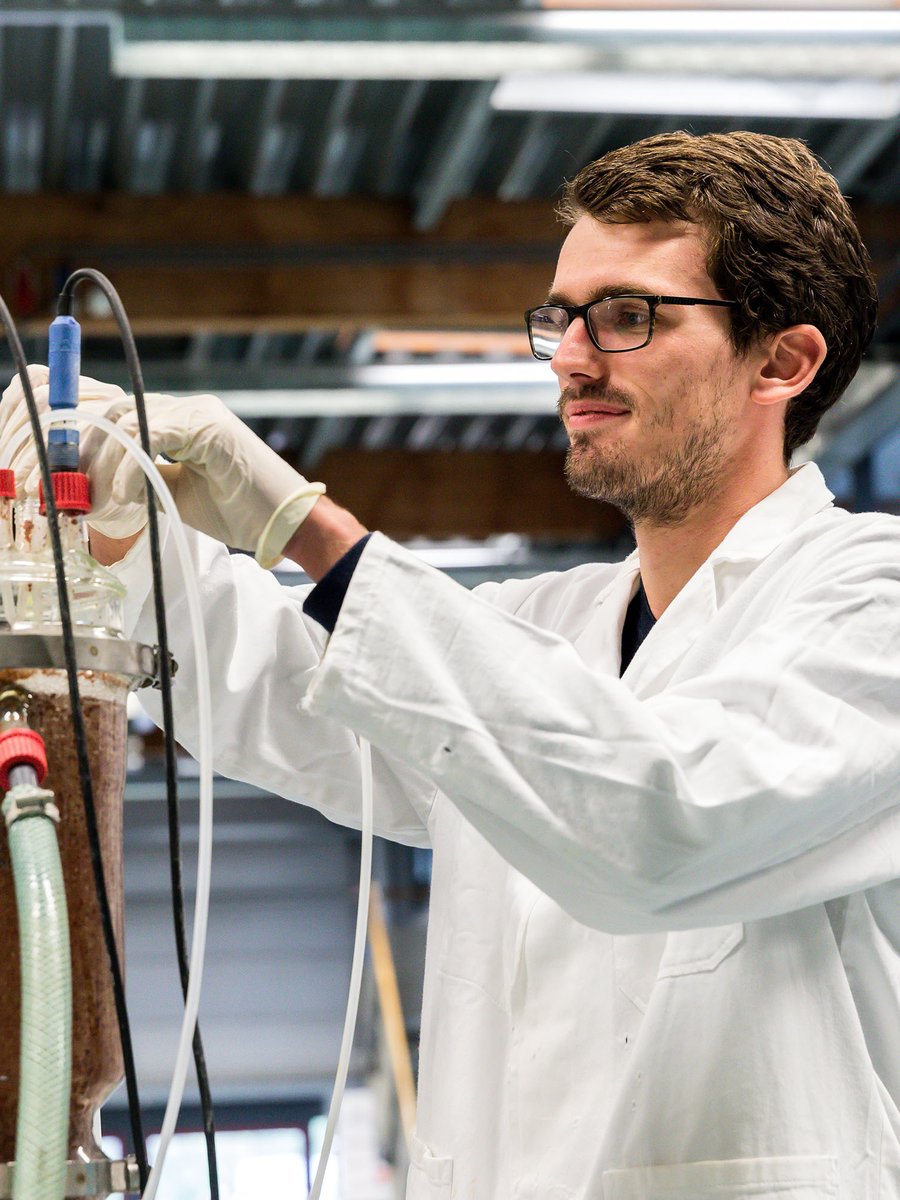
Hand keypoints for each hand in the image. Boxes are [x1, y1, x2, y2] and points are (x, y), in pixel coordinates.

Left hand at [0, 366, 325, 565]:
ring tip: (98, 506)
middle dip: (75, 451)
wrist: (290, 524)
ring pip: (121, 421)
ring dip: (99, 467)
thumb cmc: (241, 513)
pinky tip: (126, 501)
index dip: (76, 434)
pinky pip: (149, 437)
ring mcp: (197, 413)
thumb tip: (95, 482)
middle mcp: (185, 407)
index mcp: (176, 419)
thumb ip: (142, 476)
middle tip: (62, 493)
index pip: (110, 409)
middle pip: (106, 408)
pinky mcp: (209, 427)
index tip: (53, 473)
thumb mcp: (175, 493)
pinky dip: (128, 471)